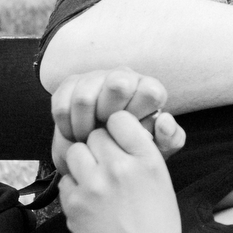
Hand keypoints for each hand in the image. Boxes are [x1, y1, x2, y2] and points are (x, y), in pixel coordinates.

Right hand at [50, 69, 186, 176]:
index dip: (138, 116)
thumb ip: (170, 138)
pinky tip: (75, 135)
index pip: (150, 92)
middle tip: (106, 135)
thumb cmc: (132, 150)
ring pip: (84, 99)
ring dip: (84, 127)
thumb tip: (164, 118)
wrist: (98, 156)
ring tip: (89, 140)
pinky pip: (62, 105)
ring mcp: (96, 77)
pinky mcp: (70, 84)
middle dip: (109, 118)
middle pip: (117, 86)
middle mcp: (124, 76)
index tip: (131, 132)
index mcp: (149, 90)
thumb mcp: (156, 150)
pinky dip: (66, 127)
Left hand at [56, 109, 181, 232]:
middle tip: (107, 168)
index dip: (117, 129)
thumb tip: (121, 132)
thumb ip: (142, 157)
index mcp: (149, 161)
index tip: (119, 142)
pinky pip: (66, 180)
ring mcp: (94, 185)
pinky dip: (74, 188)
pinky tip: (90, 205)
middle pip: (95, 134)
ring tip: (96, 184)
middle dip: (98, 147)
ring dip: (82, 163)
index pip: (120, 119)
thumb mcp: (163, 188)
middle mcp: (121, 168)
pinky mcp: (73, 203)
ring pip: (75, 152)